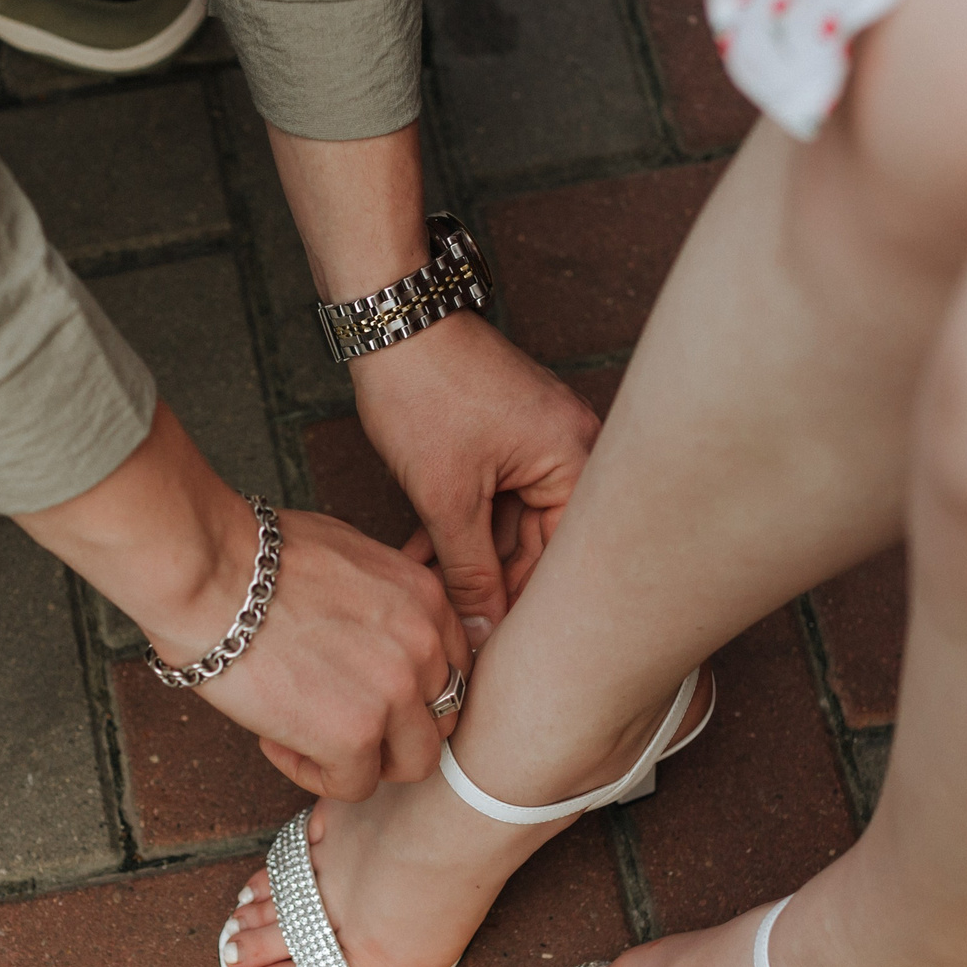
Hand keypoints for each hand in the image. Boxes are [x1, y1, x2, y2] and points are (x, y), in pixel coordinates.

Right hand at [184, 508, 468, 800]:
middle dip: (393, 727)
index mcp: (426, 598)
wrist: (208, 572)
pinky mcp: (354, 735)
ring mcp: (395, 692)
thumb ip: (381, 599)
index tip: (361, 686)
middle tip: (337, 717)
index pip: (451, 667)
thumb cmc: (253, 557)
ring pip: (413, 762)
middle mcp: (424, 645)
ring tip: (309, 734)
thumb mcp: (346, 556)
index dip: (410, 688)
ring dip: (365, 759)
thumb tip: (371, 629)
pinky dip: (314, 772)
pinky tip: (275, 738)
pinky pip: (354, 784)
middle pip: (441, 717)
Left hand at [349, 310, 599, 635]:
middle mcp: (570, 450)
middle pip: (540, 544)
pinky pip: (493, 500)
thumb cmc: (425, 390)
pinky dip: (459, 528)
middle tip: (455, 631)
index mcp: (576, 458)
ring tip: (428, 600)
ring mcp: (537, 443)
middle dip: (489, 585)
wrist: (390, 321)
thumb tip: (482, 629)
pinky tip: (422, 562)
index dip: (523, 605)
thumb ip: (469, 570)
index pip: (563, 556)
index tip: (493, 646)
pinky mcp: (505, 439)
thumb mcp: (447, 496)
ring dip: (466, 560)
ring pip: (508, 526)